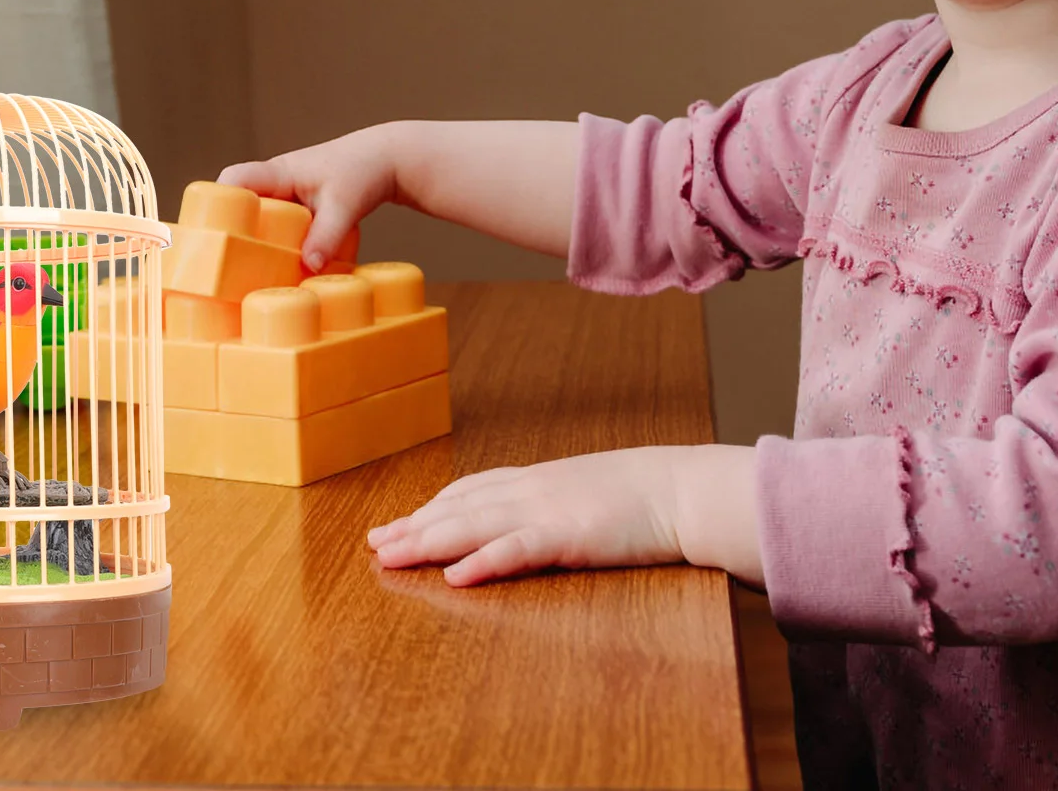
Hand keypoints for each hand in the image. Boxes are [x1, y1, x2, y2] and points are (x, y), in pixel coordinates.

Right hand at [220, 123, 404, 270]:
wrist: (387, 160)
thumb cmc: (364, 172)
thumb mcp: (345, 206)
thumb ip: (327, 236)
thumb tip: (308, 267)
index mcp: (280, 172)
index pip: (234, 179)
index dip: (217, 201)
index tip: (210, 230)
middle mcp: (277, 181)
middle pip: (238, 201)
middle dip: (228, 228)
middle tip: (223, 262)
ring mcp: (288, 193)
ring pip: (258, 214)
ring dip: (252, 237)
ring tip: (243, 272)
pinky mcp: (300, 205)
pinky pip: (276, 222)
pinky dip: (273, 240)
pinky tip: (276, 267)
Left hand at [367, 445, 762, 586]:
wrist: (683, 489)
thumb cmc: (644, 494)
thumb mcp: (587, 491)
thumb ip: (555, 501)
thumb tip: (531, 517)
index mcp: (538, 481)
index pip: (471, 491)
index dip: (432, 507)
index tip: (400, 521)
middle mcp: (531, 490)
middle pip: (459, 509)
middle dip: (413, 527)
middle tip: (374, 543)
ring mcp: (547, 511)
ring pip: (473, 526)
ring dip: (427, 542)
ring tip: (391, 556)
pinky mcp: (568, 535)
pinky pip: (517, 549)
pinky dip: (483, 561)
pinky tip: (456, 576)